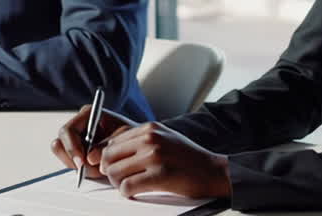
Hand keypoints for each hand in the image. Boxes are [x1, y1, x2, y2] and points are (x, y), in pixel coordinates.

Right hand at [51, 104, 136, 178]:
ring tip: (98, 169)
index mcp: (88, 114)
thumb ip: (105, 148)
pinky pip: (70, 163)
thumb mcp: (122, 139)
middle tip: (86, 170)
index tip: (82, 163)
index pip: (68, 130)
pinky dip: (82, 169)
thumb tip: (89, 159)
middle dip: (72, 159)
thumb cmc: (131, 136)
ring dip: (77, 165)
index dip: (72, 148)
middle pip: (60, 143)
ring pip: (63, 155)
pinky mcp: (77, 152)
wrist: (136, 143)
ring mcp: (75, 139)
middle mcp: (78, 125)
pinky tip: (97, 169)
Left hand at [98, 122, 230, 199]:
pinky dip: (127, 193)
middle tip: (120, 179)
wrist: (213, 170)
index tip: (113, 167)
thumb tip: (113, 150)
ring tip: (129, 186)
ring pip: (114, 172)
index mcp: (149, 128)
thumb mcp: (164, 137)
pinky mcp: (159, 175)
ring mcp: (154, 156)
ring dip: (118, 184)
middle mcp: (150, 138)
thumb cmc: (188, 158)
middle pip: (108, 156)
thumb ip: (141, 140)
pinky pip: (127, 187)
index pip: (112, 142)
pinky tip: (137, 192)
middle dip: (110, 171)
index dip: (109, 158)